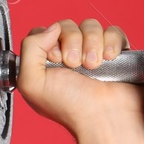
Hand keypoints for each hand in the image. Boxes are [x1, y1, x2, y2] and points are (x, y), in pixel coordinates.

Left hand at [15, 18, 143, 139]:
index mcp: (46, 63)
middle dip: (71, 42)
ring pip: (90, 25)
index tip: (55, 60)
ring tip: (93, 66)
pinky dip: (111, 43)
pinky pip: (113, 31)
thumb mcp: (31, 82)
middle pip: (66, 25)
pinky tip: (109, 60)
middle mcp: (68, 56)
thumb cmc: (69, 106)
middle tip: (75, 66)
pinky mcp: (115, 52)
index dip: (48, 41)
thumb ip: (29, 48)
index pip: (43, 32)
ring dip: (92, 44)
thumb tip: (51, 28)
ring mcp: (92, 53)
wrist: (104, 117)